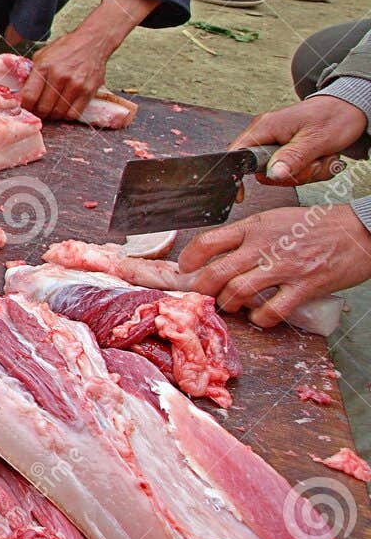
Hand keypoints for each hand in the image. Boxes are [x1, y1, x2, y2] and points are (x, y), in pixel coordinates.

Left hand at [20, 28, 108, 119]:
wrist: (92, 42)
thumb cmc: (65, 49)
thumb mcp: (42, 55)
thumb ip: (32, 73)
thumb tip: (22, 93)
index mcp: (44, 67)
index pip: (29, 96)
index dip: (25, 107)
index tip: (26, 108)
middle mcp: (59, 76)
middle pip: (44, 108)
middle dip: (38, 113)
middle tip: (38, 112)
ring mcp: (75, 84)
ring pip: (58, 113)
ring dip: (52, 116)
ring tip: (51, 111)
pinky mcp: (88, 91)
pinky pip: (74, 114)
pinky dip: (66, 116)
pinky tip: (64, 110)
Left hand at [179, 205, 370, 326]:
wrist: (359, 231)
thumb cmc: (318, 225)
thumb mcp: (275, 219)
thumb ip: (248, 235)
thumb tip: (222, 253)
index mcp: (254, 226)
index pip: (208, 241)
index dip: (189, 259)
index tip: (186, 268)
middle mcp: (264, 246)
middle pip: (217, 272)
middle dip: (203, 288)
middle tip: (203, 294)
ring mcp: (284, 267)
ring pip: (238, 291)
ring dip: (228, 304)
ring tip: (229, 306)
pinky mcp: (304, 287)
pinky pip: (273, 310)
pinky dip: (261, 319)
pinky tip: (259, 317)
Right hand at [232, 95, 363, 184]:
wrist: (349, 107)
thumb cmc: (334, 116)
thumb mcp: (316, 140)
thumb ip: (292, 157)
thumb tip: (272, 175)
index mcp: (265, 127)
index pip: (238, 154)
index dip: (238, 176)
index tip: (242, 195)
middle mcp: (265, 133)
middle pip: (262, 171)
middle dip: (291, 175)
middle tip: (312, 165)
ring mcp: (275, 141)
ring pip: (279, 173)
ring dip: (305, 173)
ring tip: (321, 158)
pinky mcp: (286, 148)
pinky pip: (290, 170)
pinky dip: (308, 170)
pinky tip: (320, 159)